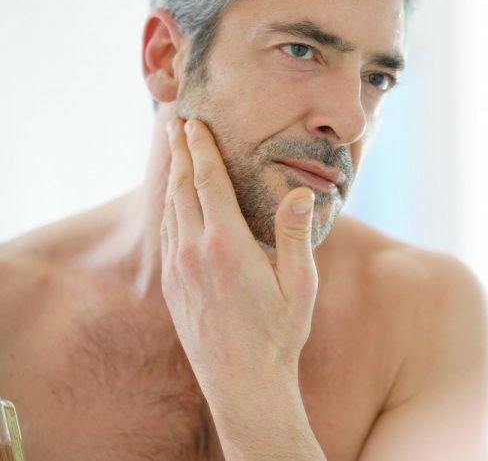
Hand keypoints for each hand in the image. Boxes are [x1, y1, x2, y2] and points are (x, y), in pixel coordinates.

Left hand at [160, 118, 318, 402]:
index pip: (206, 181)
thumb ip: (297, 235)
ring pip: (169, 211)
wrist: (244, 383)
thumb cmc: (279, 334)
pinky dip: (170, 209)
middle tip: (176, 123)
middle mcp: (194, 251)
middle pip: (180, 188)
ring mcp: (179, 270)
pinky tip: (176, 205)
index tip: (193, 122)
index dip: (199, 148)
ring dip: (172, 179)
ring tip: (176, 156)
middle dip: (179, 152)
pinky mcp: (173, 288)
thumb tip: (302, 192)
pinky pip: (167, 235)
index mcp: (226, 244)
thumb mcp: (300, 284)